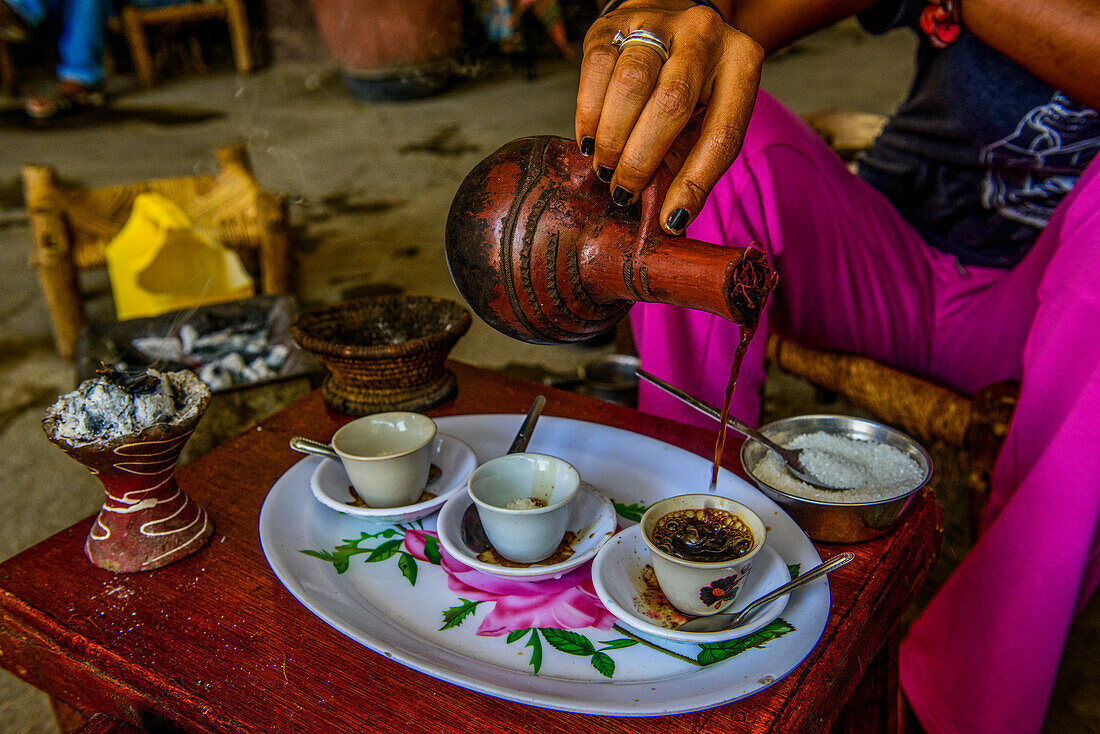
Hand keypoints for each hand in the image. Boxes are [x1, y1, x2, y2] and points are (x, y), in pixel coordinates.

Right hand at [576, 0, 763, 233]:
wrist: (667, 22)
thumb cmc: (689, 87)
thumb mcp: (703, 119)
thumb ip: (689, 162)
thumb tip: (669, 222)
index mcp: (741, 64)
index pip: (722, 134)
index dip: (695, 182)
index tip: (670, 219)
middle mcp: (705, 35)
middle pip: (672, 104)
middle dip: (641, 160)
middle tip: (622, 192)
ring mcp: (659, 21)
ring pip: (631, 85)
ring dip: (612, 138)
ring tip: (604, 168)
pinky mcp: (615, 21)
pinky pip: (597, 70)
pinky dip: (589, 113)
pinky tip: (588, 139)